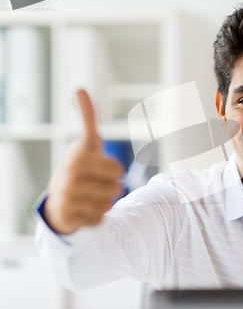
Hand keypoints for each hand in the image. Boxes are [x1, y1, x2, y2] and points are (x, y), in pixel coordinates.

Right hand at [44, 89, 122, 234]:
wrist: (58, 198)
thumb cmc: (80, 166)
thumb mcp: (86, 142)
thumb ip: (87, 117)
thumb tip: (79, 89)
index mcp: (77, 158)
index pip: (118, 171)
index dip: (113, 170)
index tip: (98, 167)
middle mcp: (69, 179)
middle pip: (117, 189)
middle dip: (110, 187)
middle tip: (93, 184)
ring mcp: (67, 200)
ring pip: (110, 204)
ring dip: (104, 202)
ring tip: (88, 195)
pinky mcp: (68, 219)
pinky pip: (101, 219)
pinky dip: (96, 216)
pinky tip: (83, 209)